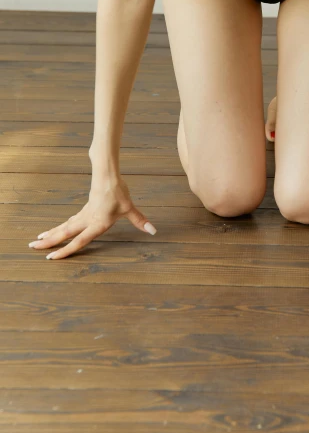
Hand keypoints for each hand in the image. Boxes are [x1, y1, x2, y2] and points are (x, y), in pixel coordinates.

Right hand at [28, 177, 156, 259]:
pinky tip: (54, 230)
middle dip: (49, 242)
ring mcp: (83, 214)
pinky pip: (69, 221)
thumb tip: (153, 230)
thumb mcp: (129, 208)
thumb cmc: (118, 192)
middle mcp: (87, 220)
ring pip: (64, 226)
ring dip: (51, 234)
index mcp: (97, 224)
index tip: (51, 258)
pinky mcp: (84, 209)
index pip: (79, 241)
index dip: (65, 251)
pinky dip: (59, 227)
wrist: (108, 174)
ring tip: (36, 240)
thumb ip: (140, 221)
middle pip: (64, 233)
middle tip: (32, 247)